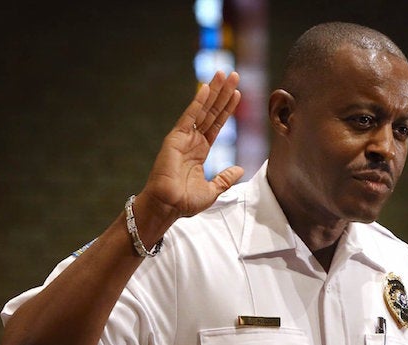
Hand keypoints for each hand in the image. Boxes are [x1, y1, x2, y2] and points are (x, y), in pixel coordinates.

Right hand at [141, 70, 244, 219]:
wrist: (168, 206)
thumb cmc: (185, 202)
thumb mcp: (213, 190)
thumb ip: (225, 178)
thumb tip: (239, 169)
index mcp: (200, 151)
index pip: (217, 124)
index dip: (227, 108)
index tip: (237, 93)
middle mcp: (193, 140)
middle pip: (212, 111)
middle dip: (223, 93)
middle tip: (233, 74)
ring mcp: (184, 138)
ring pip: (203, 110)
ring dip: (214, 91)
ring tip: (224, 74)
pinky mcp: (175, 138)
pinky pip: (189, 117)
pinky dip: (198, 102)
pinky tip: (206, 88)